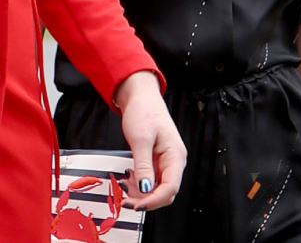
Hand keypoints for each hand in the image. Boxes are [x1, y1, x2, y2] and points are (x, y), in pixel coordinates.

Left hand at [114, 70, 186, 210]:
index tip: (138, 206)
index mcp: (175, 156)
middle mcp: (173, 161)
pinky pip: (150, 179)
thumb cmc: (144, 111)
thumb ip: (144, 165)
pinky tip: (128, 179)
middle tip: (126, 200)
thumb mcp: (141, 138)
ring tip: (125, 185)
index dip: (154, 200)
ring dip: (141, 192)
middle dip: (146, 199)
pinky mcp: (156, 160)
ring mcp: (165, 161)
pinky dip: (139, 183)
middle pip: (164, 192)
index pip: (170, 188)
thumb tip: (145, 189)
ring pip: (156, 188)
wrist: (140, 96)